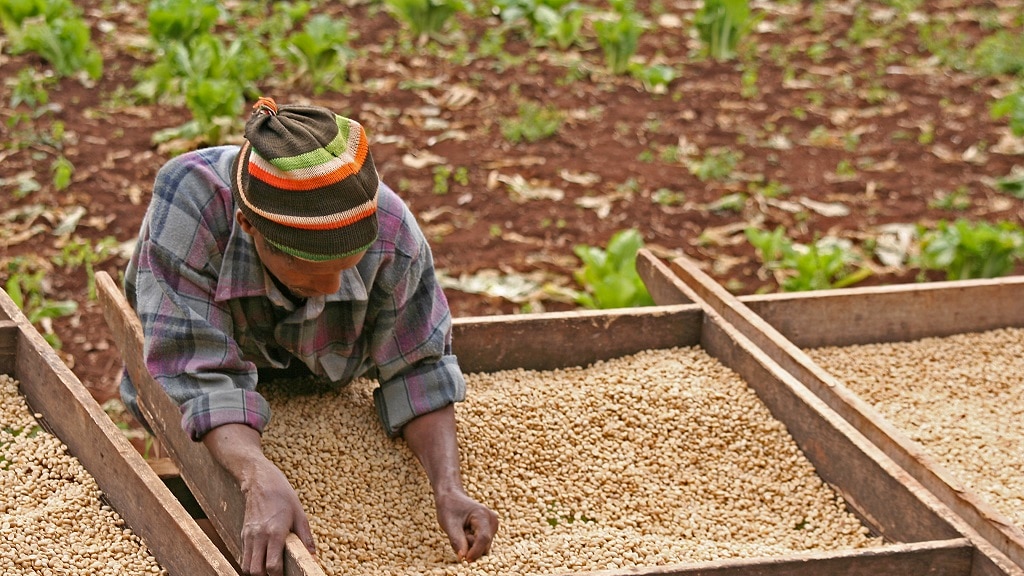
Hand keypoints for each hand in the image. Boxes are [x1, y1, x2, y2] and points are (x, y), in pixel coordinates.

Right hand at [202, 424, 315, 575]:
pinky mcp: (244, 533)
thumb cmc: (283, 496)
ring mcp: (249, 535)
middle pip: (256, 571)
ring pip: (246, 566)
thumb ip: (306, 537)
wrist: (260, 481)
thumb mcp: (300, 514)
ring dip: (256, 572)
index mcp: (275, 533)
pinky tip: (261, 560)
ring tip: (268, 570)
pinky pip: (244, 555)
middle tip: (277, 574)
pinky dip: (251, 563)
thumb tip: (313, 555)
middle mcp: (259, 536)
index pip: (272, 566)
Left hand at [435, 490, 498, 561]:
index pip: (483, 538)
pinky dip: (473, 542)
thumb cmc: (449, 508)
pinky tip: (466, 532)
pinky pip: (483, 543)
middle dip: (471, 546)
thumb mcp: (449, 524)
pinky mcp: (491, 529)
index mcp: (482, 515)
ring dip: (471, 544)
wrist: (452, 497)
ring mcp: (493, 524)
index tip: (465, 560)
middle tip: (459, 534)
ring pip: (484, 546)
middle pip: (485, 545)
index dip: (475, 552)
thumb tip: (463, 558)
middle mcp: (492, 520)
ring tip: (462, 531)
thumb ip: (457, 541)